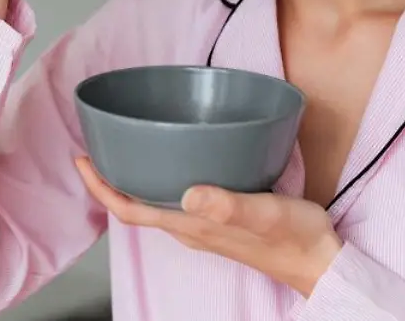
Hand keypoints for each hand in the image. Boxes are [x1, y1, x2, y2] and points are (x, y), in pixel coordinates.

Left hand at [74, 156, 341, 297]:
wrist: (321, 261)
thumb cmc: (295, 238)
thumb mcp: (264, 214)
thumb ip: (228, 206)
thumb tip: (189, 193)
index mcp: (191, 225)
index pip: (129, 211)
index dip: (100, 187)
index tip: (83, 159)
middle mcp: (191, 227)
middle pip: (134, 206)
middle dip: (110, 179)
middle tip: (98, 144)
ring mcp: (204, 226)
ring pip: (154, 203)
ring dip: (134, 179)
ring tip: (126, 146)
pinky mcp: (221, 219)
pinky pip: (178, 199)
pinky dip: (163, 178)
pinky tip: (176, 158)